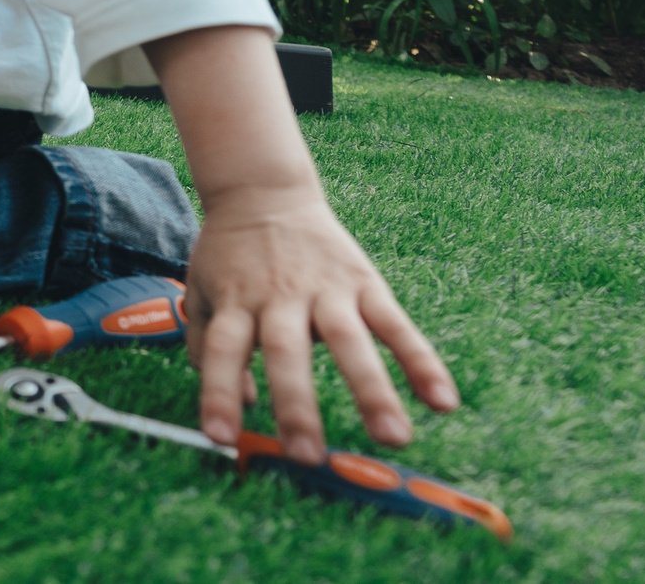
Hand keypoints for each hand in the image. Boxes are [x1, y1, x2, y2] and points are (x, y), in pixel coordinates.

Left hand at [183, 180, 456, 462]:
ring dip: (373, 391)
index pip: (221, 351)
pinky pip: (395, 324)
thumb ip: (206, 348)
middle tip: (306, 454)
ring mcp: (324, 288)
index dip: (219, 393)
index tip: (219, 437)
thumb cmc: (230, 255)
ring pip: (349, 341)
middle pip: (286, 350)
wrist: (262, 191)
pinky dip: (421, 361)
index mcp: (235, 300)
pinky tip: (442, 401)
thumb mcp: (202, 291)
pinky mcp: (363, 281)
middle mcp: (279, 296)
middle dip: (296, 404)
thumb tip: (240, 404)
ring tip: (393, 438)